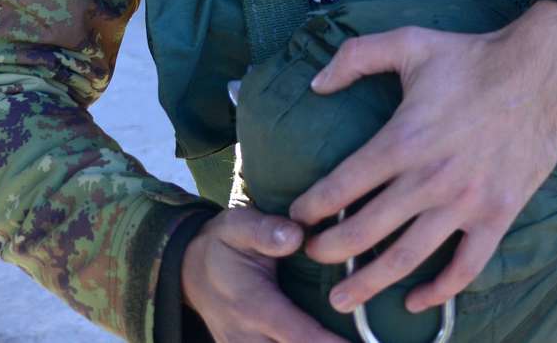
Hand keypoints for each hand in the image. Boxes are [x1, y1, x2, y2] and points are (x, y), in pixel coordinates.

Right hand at [180, 206, 346, 342]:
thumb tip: (296, 235)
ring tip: (356, 342)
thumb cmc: (223, 244)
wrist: (189, 270)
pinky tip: (330, 342)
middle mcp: (247, 337)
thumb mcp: (237, 225)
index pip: (297, 335)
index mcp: (252, 305)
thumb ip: (265, 230)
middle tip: (367, 342)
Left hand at [289, 0, 556, 318]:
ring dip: (369, 284)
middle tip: (311, 257)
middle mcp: (429, 178)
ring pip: (406, 259)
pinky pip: (465, 267)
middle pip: (363, 232)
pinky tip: (416, 302)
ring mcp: (465, 202)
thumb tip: (315, 84)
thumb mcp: (409, 42)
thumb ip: (356, 57)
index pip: (341, 187)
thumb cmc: (472, 56)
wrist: (541, 68)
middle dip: (328, 251)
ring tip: (343, 301)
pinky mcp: (498, 214)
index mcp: (403, 139)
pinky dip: (439, 291)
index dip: (311, 208)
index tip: (299, 216)